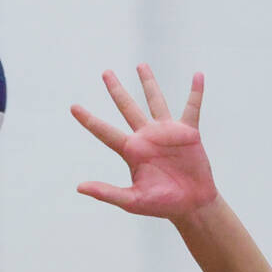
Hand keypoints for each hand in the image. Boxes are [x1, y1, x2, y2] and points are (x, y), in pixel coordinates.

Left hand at [70, 65, 217, 219]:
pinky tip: (197, 75)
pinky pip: (192, 108)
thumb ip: (106, 193)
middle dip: (116, 90)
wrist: (190, 205)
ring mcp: (166, 133)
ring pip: (155, 101)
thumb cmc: (161, 205)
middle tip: (105, 72)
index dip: (89, 120)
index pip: (104, 132)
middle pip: (127, 108)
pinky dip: (195, 93)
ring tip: (140, 65)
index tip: (73, 107)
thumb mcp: (131, 200)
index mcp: (131, 151)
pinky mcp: (188, 133)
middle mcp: (146, 137)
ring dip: (148, 83)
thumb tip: (79, 187)